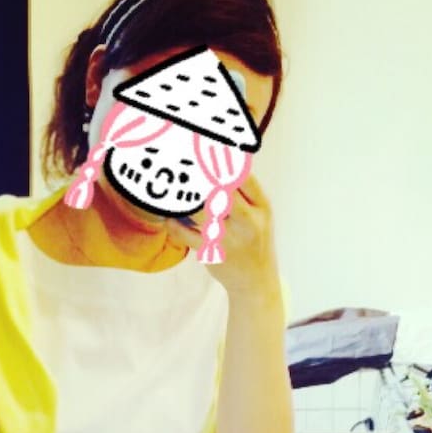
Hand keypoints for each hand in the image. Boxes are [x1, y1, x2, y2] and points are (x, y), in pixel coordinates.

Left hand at [166, 173, 280, 297]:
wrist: (256, 281)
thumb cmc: (254, 241)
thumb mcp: (259, 216)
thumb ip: (244, 193)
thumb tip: (222, 161)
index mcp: (262, 208)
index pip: (244, 177)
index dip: (224, 161)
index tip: (205, 151)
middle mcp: (248, 221)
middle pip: (223, 191)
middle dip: (202, 177)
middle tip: (184, 166)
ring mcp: (231, 238)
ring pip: (202, 211)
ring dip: (186, 200)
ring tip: (173, 191)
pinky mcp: (214, 253)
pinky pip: (187, 235)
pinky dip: (174, 225)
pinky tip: (169, 218)